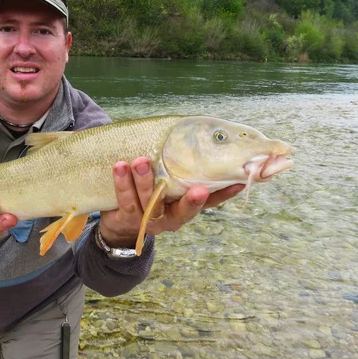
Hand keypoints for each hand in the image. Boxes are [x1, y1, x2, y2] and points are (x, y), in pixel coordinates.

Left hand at [99, 157, 244, 248]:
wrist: (121, 223)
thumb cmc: (151, 192)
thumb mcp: (170, 184)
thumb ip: (184, 168)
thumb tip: (210, 135)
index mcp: (186, 209)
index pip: (211, 202)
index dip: (225, 194)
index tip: (237, 182)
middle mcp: (171, 218)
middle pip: (183, 211)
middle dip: (191, 201)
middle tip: (198, 189)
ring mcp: (149, 220)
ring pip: (150, 202)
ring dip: (145, 181)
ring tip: (141, 161)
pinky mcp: (127, 218)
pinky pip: (125, 200)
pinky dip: (122, 182)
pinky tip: (119, 166)